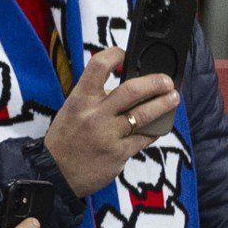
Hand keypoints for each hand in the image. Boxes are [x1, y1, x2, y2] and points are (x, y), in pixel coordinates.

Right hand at [42, 47, 179, 196]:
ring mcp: (108, 135)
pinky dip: (155, 129)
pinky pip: (145, 138)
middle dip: (156, 83)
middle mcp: (94, 114)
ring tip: (173, 98)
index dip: (115, 54)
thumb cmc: (66, 138)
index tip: (126, 53)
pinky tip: (159, 125)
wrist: (54, 173)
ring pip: (145, 115)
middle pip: (132, 90)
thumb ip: (97, 98)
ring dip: (164, 104)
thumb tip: (130, 86)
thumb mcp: (73, 110)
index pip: (98, 66)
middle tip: (166, 81)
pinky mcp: (119, 153)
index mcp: (80, 99)